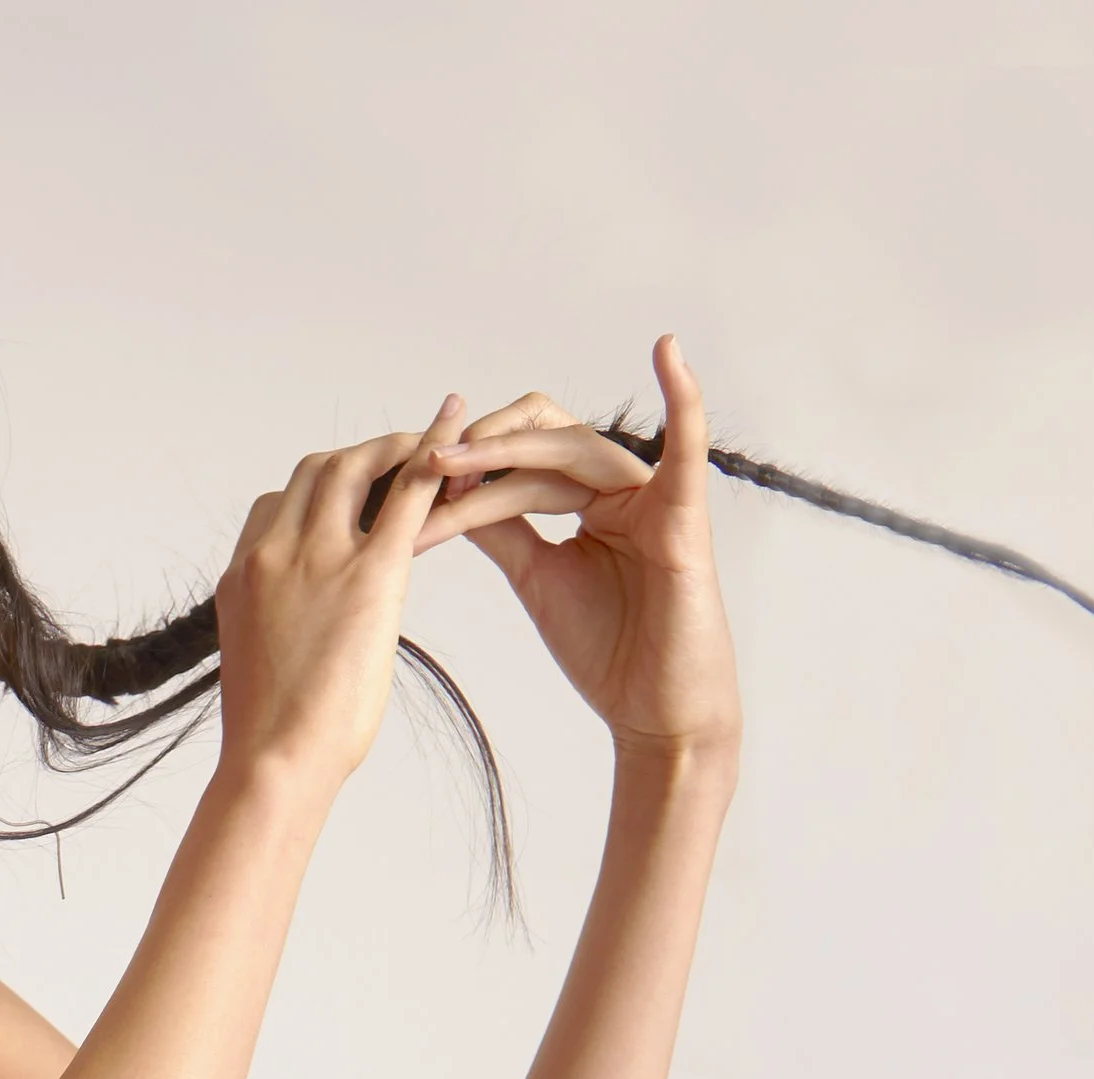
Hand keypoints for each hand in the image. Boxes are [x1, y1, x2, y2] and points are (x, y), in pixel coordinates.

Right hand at [215, 391, 472, 788]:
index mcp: (241, 575)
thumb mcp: (260, 662)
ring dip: (395, 448)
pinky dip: (433, 453)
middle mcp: (272, 552)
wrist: (275, 758)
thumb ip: (280, 624)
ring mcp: (316, 556)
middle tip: (403, 459)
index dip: (320, 491)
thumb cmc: (272, 733)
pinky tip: (458, 433)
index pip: (276, 504)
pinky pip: (406, 493)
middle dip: (362, 457)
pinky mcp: (368, 572)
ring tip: (433, 446)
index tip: (354, 498)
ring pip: (356, 466)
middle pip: (317, 470)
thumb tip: (307, 630)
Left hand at [413, 336, 741, 757]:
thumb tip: (446, 491)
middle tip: (421, 469)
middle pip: (540, 437)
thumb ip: (501, 527)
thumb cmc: (607, 649)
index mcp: (584, 498)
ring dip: (505, 452)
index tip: (405, 488)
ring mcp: (653, 496)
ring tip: (449, 463)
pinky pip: (688, 448)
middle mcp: (619, 486)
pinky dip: (684, 398)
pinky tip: (667, 352)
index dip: (460, 467)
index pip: (515, 459)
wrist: (653, 712)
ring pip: (572, 449)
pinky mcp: (684, 516)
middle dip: (474, 452)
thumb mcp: (535, 575)